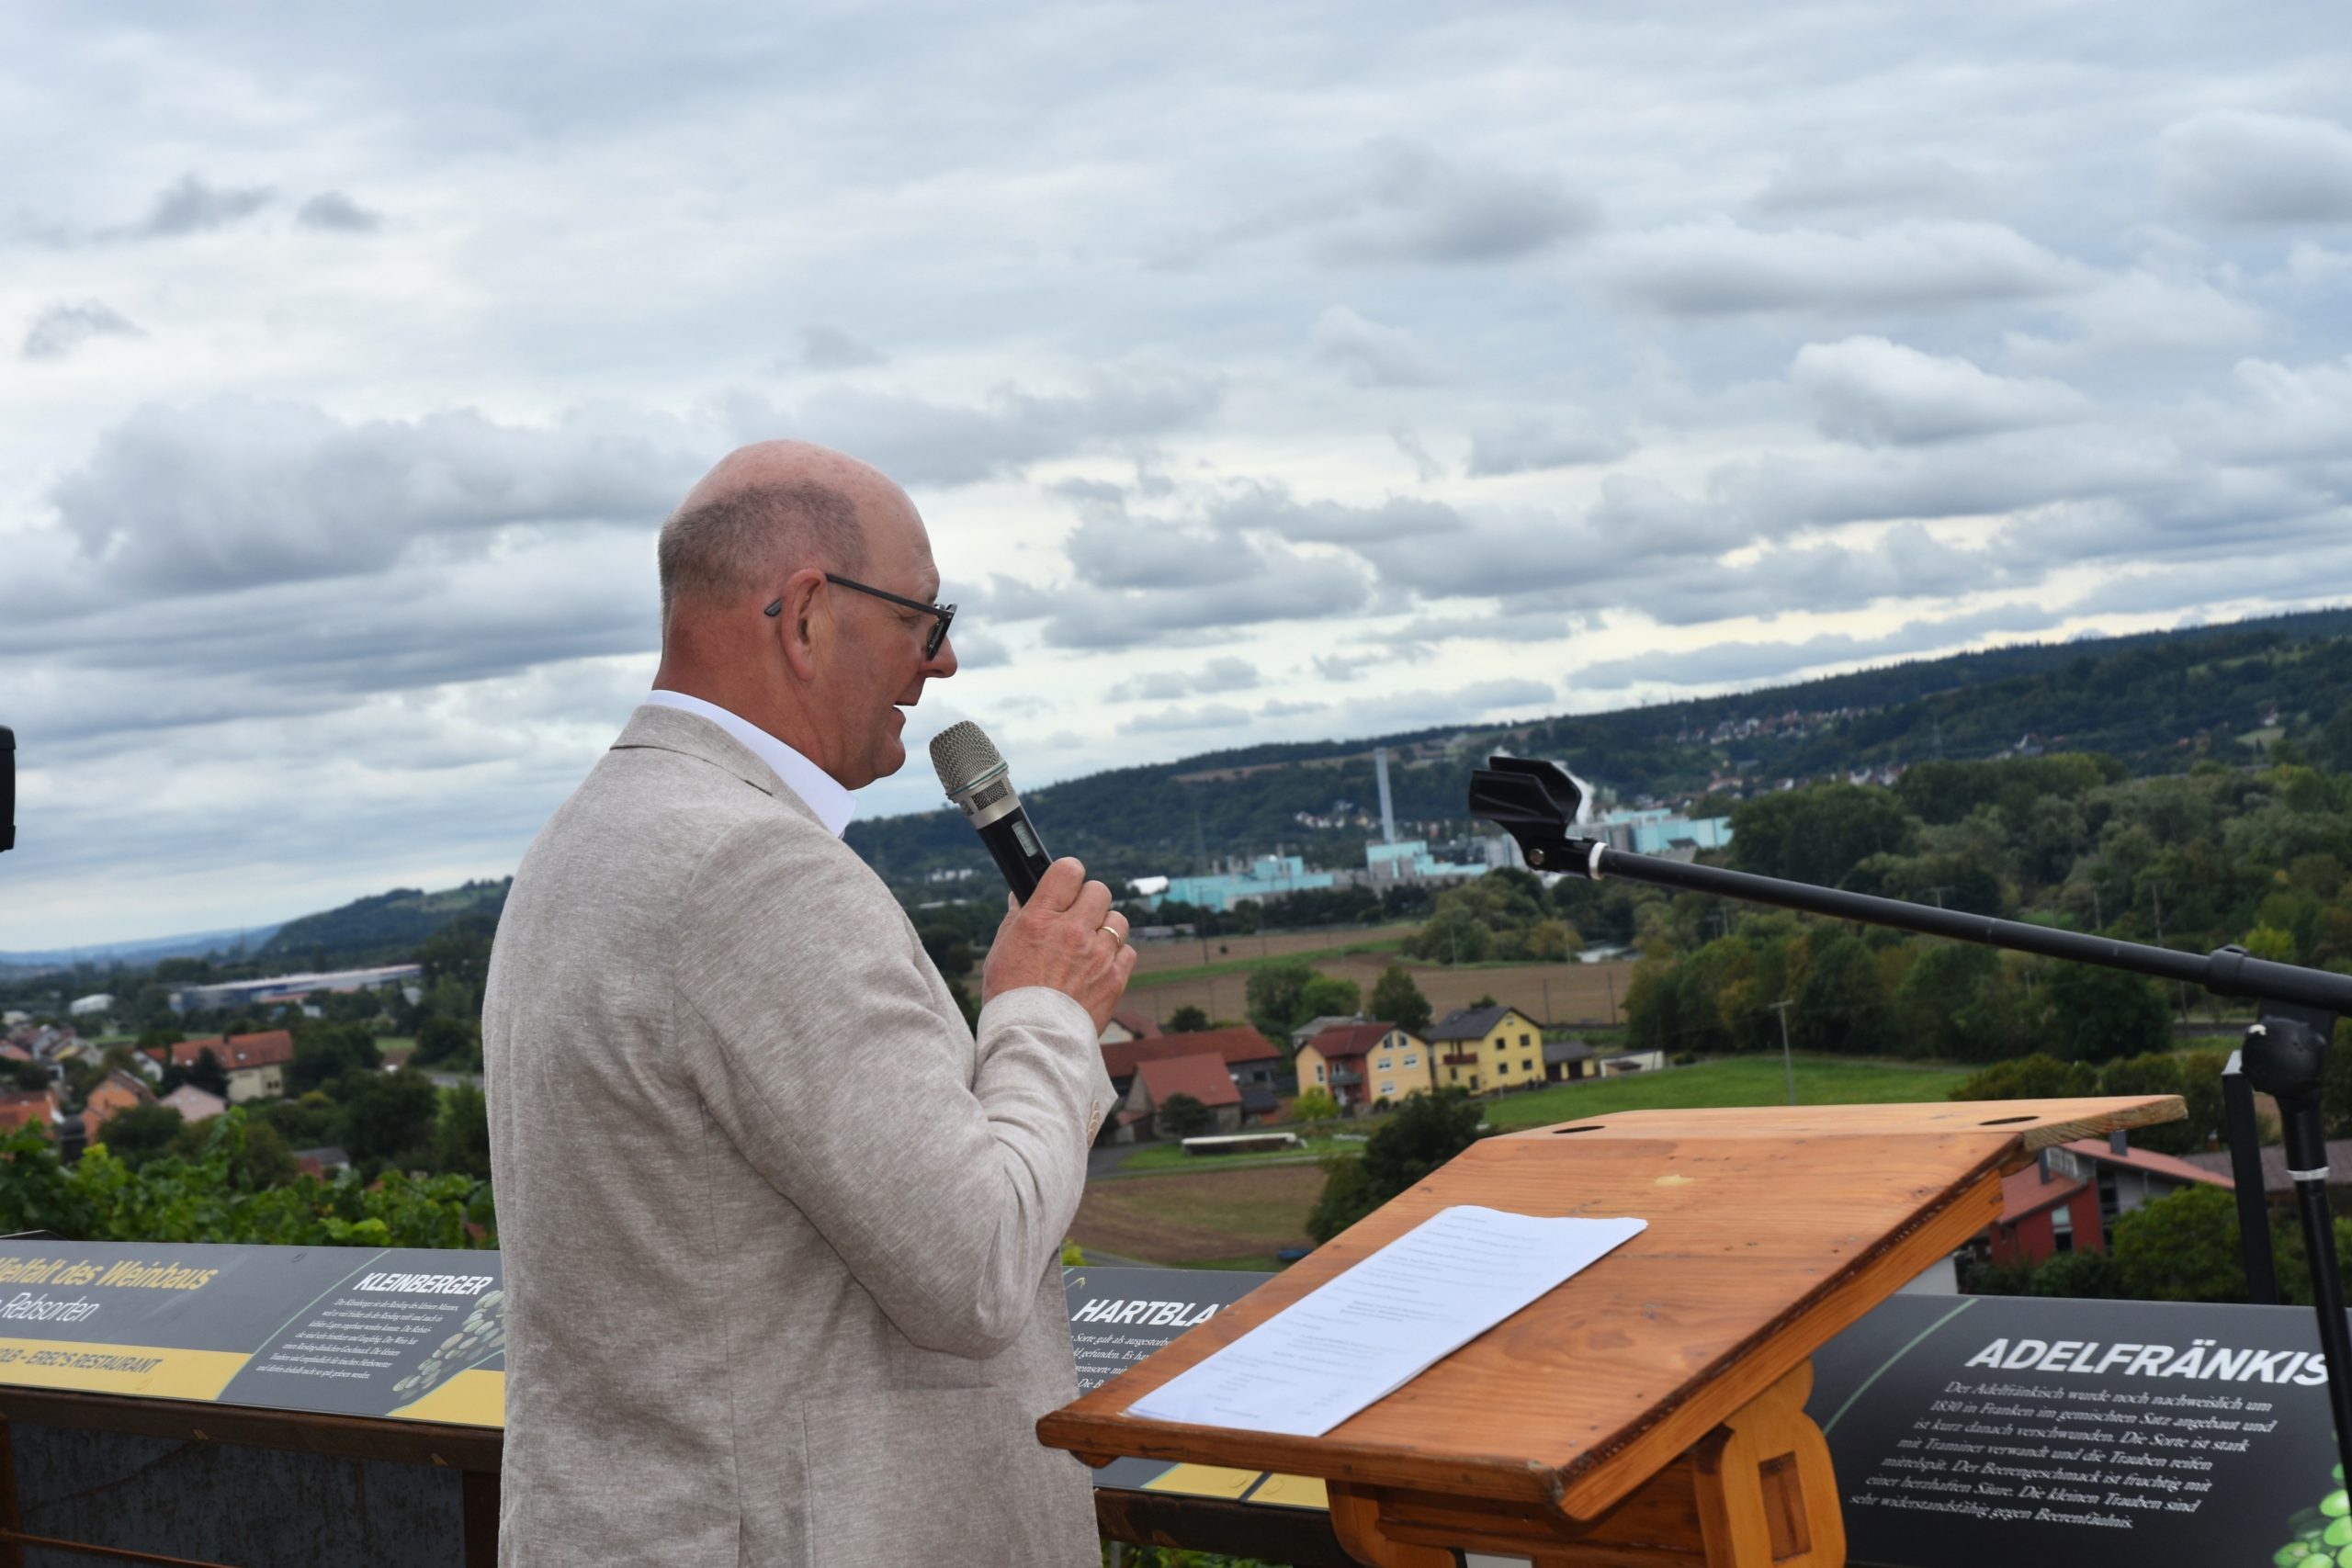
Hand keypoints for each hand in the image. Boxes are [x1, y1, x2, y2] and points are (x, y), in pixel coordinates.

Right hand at [980, 858, 1136, 1031]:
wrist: (1031, 1042)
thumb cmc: (1009, 997)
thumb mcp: (1001, 951)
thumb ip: (1016, 918)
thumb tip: (1022, 895)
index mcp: (1040, 919)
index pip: (1068, 870)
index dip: (1068, 874)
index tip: (1065, 885)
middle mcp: (1073, 932)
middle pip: (1099, 890)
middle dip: (1088, 901)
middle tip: (1077, 918)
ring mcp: (1098, 955)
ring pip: (1117, 919)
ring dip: (1105, 929)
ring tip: (1089, 946)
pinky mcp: (1115, 978)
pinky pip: (1128, 951)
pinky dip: (1116, 957)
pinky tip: (1099, 968)